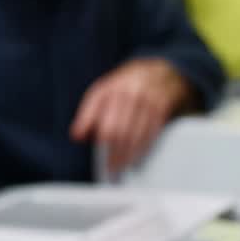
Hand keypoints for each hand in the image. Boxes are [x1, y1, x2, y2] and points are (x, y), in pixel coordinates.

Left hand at [70, 58, 192, 174]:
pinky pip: (151, 133)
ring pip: (133, 134)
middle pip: (115, 127)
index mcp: (110, 88)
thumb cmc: (127, 87)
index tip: (80, 140)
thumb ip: (89, 113)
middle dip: (110, 151)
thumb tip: (77, 136)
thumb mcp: (105, 93)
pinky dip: (142, 149)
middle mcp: (127, 92)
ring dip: (126, 155)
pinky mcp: (162, 108)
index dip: (85, 124)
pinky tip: (136, 158)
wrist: (161, 71)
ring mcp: (146, 99)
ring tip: (119, 168)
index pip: (94, 108)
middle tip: (107, 169)